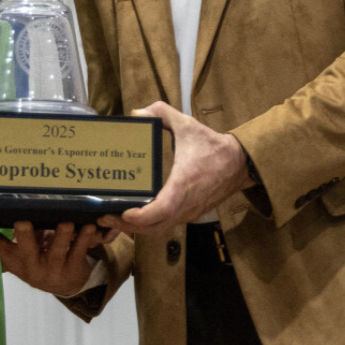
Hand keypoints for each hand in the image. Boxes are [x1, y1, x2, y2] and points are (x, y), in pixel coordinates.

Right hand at [0, 221, 107, 296]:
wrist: (64, 285)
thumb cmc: (39, 259)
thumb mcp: (21, 253)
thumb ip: (14, 237)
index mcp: (15, 259)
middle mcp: (31, 265)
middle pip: (27, 249)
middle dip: (25, 235)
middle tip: (24, 221)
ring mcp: (53, 269)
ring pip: (57, 250)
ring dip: (61, 234)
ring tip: (65, 221)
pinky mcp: (73, 268)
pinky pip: (78, 251)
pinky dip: (83, 238)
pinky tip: (88, 225)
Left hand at [107, 102, 253, 236]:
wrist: (239, 164)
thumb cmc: (212, 146)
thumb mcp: (187, 124)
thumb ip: (162, 113)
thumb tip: (137, 113)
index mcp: (184, 183)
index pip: (162, 209)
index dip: (141, 216)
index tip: (124, 213)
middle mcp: (186, 204)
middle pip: (155, 228)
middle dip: (129, 227)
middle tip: (106, 216)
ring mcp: (188, 212)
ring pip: (160, 230)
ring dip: (137, 229)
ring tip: (115, 218)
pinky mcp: (190, 215)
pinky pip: (167, 226)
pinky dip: (149, 226)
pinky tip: (135, 216)